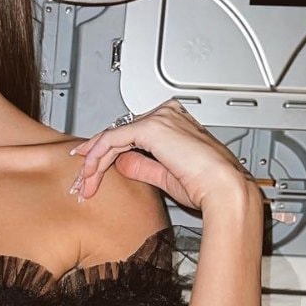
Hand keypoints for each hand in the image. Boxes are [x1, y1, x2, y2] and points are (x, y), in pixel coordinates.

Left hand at [69, 99, 255, 211]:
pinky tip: (90, 172)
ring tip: (84, 183)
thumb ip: (141, 164)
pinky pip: (113, 140)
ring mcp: (159, 118)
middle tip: (81, 181)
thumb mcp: (164, 175)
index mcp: (175, 122)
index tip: (90, 168)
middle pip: (119, 134)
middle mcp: (167, 114)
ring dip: (93, 162)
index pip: (131, 133)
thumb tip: (120, 162)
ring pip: (112, 137)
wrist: (224, 190)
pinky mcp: (151, 128)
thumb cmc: (207, 187)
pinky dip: (97, 157)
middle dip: (95, 159)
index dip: (106, 152)